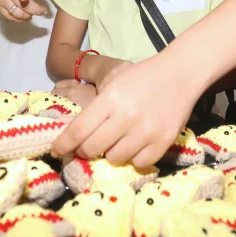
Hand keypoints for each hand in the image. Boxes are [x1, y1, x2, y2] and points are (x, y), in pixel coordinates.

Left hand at [51, 56, 201, 167]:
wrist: (180, 74)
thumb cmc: (142, 77)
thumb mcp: (113, 85)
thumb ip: (95, 110)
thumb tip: (75, 137)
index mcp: (109, 99)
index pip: (78, 130)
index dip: (63, 145)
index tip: (56, 151)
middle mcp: (125, 117)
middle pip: (92, 148)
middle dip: (85, 150)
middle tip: (89, 146)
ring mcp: (145, 132)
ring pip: (114, 158)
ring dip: (110, 153)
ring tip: (117, 141)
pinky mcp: (163, 142)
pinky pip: (138, 163)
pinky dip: (133, 158)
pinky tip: (136, 145)